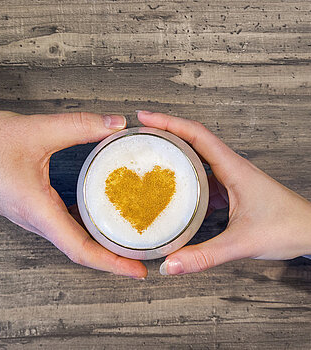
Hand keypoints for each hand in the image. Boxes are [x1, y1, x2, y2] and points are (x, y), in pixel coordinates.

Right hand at [0, 111, 146, 277]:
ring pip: (74, 238)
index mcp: (39, 211)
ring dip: (101, 242)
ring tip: (128, 238)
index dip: (112, 263)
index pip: (81, 249)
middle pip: (82, 250)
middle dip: (114, 258)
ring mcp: (35, 216)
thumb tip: (116, 125)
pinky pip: (66, 223)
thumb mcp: (38, 130)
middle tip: (143, 255)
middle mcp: (38, 221)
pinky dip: (87, 224)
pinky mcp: (34, 207)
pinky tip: (100, 211)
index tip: (137, 271)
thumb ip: (80, 125)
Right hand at [137, 111, 310, 274]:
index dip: (169, 122)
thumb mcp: (241, 243)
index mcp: (233, 168)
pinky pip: (204, 177)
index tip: (146, 117)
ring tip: (153, 155)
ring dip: (176, 152)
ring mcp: (231, 177)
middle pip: (194, 139)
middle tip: (143, 133)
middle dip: (167, 131)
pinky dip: (187, 177)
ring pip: (199, 157)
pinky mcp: (231, 189)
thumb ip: (204, 256)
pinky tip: (176, 189)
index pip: (196, 134)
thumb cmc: (287, 228)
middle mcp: (231, 167)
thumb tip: (169, 264)